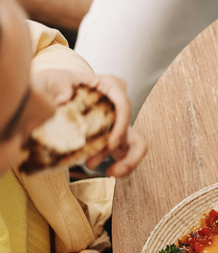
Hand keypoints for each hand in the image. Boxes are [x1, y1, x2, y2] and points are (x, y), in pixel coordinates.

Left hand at [30, 70, 147, 176]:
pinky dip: (122, 165)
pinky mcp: (113, 138)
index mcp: (110, 87)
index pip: (124, 104)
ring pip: (135, 144)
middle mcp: (118, 105)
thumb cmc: (53, 84)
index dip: (121, 125)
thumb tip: (63, 97)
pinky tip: (109, 172)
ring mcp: (117, 123)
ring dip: (126, 161)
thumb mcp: (52, 79)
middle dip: (116, 148)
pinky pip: (127, 154)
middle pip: (129, 127)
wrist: (46, 96)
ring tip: (110, 173)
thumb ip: (58, 84)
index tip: (111, 144)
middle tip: (93, 162)